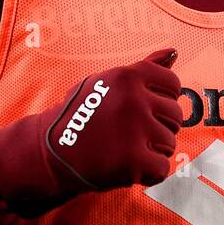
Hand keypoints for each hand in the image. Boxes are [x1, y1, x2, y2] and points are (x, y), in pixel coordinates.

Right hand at [0, 48, 182, 215]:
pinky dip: (148, 174)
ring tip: (125, 149)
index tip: (142, 110)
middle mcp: (133, 99)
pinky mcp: (133, 161)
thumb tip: (174, 51)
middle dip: (157, 127)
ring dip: (153, 151)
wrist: (48, 150)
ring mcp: (134, 131)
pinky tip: (128, 167)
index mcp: (128, 76)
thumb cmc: (82, 113)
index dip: (161, 101)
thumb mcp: (107, 81)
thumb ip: (145, 66)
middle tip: (129, 134)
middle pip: (174, 116)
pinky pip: (162, 169)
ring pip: (170, 143)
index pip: (172, 85)